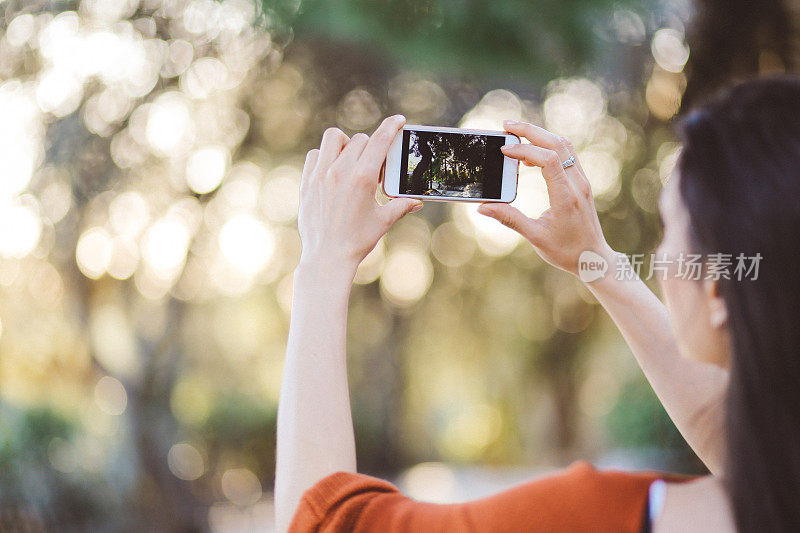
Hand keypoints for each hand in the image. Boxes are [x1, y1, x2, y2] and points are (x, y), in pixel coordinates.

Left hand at [297, 115, 422, 273]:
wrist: (327, 256)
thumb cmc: (357, 240)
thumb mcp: (384, 221)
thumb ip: (401, 205)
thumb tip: (417, 200)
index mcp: (363, 179)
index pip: (379, 141)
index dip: (391, 126)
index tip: (398, 119)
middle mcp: (340, 172)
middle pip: (360, 140)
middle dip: (370, 148)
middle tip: (373, 167)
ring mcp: (321, 175)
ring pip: (334, 138)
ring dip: (345, 144)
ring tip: (350, 160)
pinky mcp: (307, 181)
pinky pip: (315, 154)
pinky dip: (325, 156)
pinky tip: (332, 170)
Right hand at [477, 120, 612, 275]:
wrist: (593, 258)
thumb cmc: (566, 251)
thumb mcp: (535, 237)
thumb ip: (510, 219)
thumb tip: (484, 207)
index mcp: (566, 197)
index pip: (548, 160)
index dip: (525, 150)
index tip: (504, 152)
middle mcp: (577, 184)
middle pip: (557, 144)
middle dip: (530, 131)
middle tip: (506, 125)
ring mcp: (582, 181)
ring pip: (564, 145)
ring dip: (540, 135)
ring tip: (516, 135)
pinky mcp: (581, 182)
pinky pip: (567, 154)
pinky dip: (549, 146)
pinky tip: (532, 153)